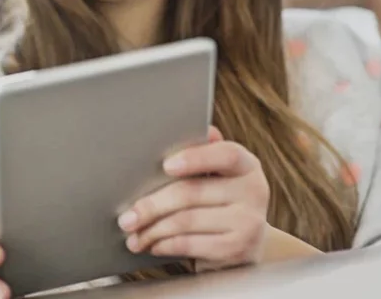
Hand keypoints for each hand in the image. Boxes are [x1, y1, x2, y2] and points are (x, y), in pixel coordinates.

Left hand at [118, 127, 267, 268]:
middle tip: (126, 218)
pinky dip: (165, 245)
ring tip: (133, 235)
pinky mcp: (238, 249)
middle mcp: (254, 191)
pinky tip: (153, 244)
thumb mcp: (218, 178)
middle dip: (151, 206)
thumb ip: (204, 155)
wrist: (247, 246)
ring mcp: (249, 222)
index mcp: (247, 165)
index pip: (226, 155)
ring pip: (185, 221)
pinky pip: (190, 244)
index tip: (165, 166)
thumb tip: (202, 130)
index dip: (196, 158)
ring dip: (152, 230)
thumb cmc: (221, 204)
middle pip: (191, 192)